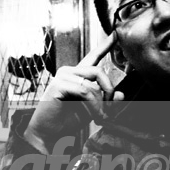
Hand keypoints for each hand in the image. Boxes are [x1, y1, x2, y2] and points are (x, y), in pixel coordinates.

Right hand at [24, 33, 124, 153]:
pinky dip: (95, 106)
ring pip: (93, 83)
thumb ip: (106, 101)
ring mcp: (62, 77)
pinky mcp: (58, 85)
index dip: (105, 46)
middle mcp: (68, 72)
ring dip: (102, 103)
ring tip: (101, 117)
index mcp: (76, 75)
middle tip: (110, 111)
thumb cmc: (67, 121)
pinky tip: (96, 117)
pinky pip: (86, 92)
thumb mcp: (92, 110)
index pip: (92, 57)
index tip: (116, 34)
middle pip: (98, 71)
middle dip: (109, 91)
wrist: (48, 135)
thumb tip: (121, 94)